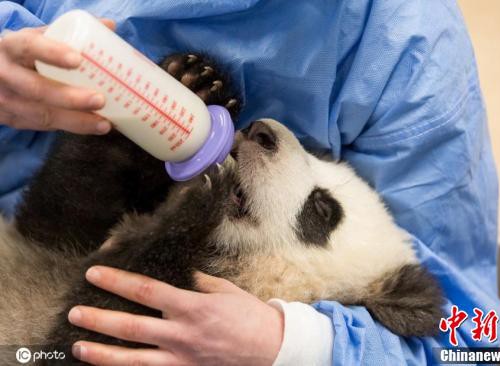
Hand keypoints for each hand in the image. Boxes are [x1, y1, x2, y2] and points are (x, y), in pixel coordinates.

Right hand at [0, 19, 114, 133]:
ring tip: (104, 124)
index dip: (52, 53)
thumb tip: (109, 26)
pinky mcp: (14, 120)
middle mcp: (5, 74)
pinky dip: (71, 128)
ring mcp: (7, 101)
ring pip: (42, 115)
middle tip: (100, 99)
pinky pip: (44, 127)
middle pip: (36, 89)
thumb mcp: (37, 39)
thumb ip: (68, 34)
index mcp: (11, 47)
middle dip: (71, 98)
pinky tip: (92, 127)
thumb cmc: (22, 55)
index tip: (78, 60)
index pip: (29, 47)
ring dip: (76, 121)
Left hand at [68, 266, 283, 365]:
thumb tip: (178, 275)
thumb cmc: (249, 315)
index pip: (146, 292)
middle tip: (75, 312)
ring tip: (79, 348)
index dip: (118, 281)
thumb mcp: (224, 290)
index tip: (96, 274)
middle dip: (99, 319)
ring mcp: (182, 358)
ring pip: (134, 360)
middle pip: (131, 328)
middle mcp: (181, 334)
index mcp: (192, 307)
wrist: (270, 348)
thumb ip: (197, 283)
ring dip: (103, 354)